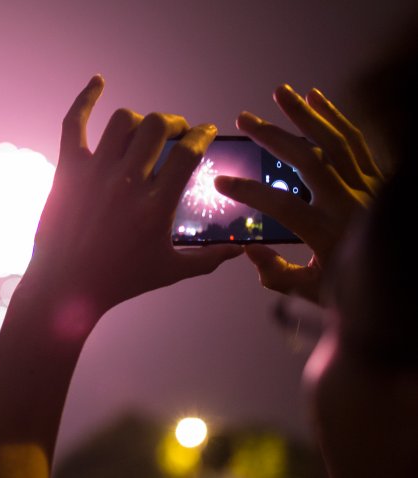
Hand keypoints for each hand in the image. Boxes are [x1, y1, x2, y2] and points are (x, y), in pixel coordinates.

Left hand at [18, 75, 241, 318]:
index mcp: (156, 205)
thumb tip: (242, 250)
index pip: (189, 152)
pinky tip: (98, 82)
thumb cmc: (121, 280)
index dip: (203, 134)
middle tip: (176, 132)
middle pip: (159, 127)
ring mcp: (95, 173)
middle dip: (174, 123)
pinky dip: (86, 98)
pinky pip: (75, 123)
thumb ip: (210, 258)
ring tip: (145, 131)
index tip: (205, 132)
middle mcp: (127, 182)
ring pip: (124, 120)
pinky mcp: (68, 170)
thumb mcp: (171, 271)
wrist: (66, 287)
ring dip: (140, 120)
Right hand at [214, 84, 384, 302]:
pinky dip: (335, 117)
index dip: (249, 191)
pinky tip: (316, 99)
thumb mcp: (314, 293)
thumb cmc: (359, 290)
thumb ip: (279, 276)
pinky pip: (356, 141)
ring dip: (306, 114)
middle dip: (274, 136)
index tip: (221, 181)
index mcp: (329, 234)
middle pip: (309, 161)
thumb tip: (250, 251)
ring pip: (335, 141)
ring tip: (281, 92)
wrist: (405, 280)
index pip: (282, 205)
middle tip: (245, 119)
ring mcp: (367, 187)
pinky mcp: (376, 177)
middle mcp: (350, 204)